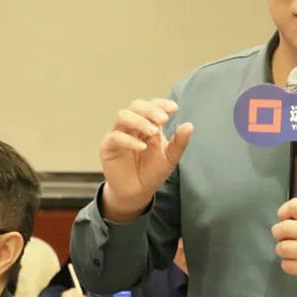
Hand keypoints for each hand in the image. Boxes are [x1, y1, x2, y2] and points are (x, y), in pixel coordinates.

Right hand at [100, 98, 193, 220]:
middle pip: (136, 106)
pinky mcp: (108, 147)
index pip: (152, 106)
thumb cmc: (152, 171)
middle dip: (150, 110)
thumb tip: (189, 125)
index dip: (162, 104)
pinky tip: (142, 147)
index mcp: (148, 124)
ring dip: (139, 121)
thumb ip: (179, 142)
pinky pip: (115, 137)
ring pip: (123, 116)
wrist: (137, 192)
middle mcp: (132, 126)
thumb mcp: (170, 158)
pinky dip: (129, 140)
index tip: (174, 109)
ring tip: (153, 132)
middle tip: (163, 119)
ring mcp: (118, 134)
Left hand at [271, 198, 296, 287]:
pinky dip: (287, 264)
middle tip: (282, 235)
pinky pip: (289, 266)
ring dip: (281, 249)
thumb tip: (285, 216)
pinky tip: (294, 261)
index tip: (282, 216)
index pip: (295, 206)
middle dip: (278, 232)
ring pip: (284, 248)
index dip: (283, 211)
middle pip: (285, 228)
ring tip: (288, 249)